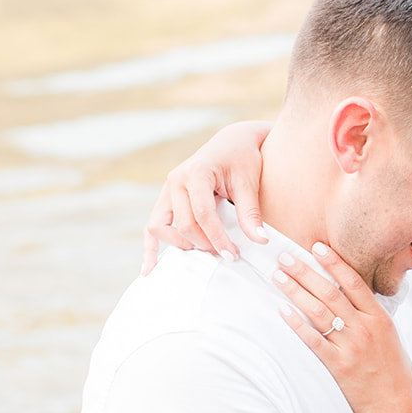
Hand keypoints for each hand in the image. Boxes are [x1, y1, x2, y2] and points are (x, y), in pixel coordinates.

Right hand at [141, 119, 271, 273]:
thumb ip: (251, 214)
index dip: (217, 238)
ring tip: (207, 251)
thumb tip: (261, 241)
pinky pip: (152, 226)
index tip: (232, 254)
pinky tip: (149, 269)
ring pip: (160, 226)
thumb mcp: (249, 184)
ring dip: (182, 244)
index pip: (203, 214)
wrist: (232, 143)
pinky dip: (151, 246)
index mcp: (197, 172)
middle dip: (204, 244)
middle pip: (183, 224)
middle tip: (227, 254)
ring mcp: (168, 189)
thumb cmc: (243, 160)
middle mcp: (177, 180)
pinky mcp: (167, 199)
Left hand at [276, 244, 411, 412]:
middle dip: (305, 271)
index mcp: (379, 318)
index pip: (354, 282)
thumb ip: (371, 314)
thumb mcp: (390, 335)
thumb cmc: (393, 369)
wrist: (394, 405)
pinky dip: (296, 324)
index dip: (334, 262)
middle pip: (330, 292)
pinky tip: (282, 311)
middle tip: (285, 256)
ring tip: (278, 276)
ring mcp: (350, 347)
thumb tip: (351, 291)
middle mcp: (365, 329)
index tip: (317, 247)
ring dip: (295, 291)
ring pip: (318, 312)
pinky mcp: (337, 365)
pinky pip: (312, 340)